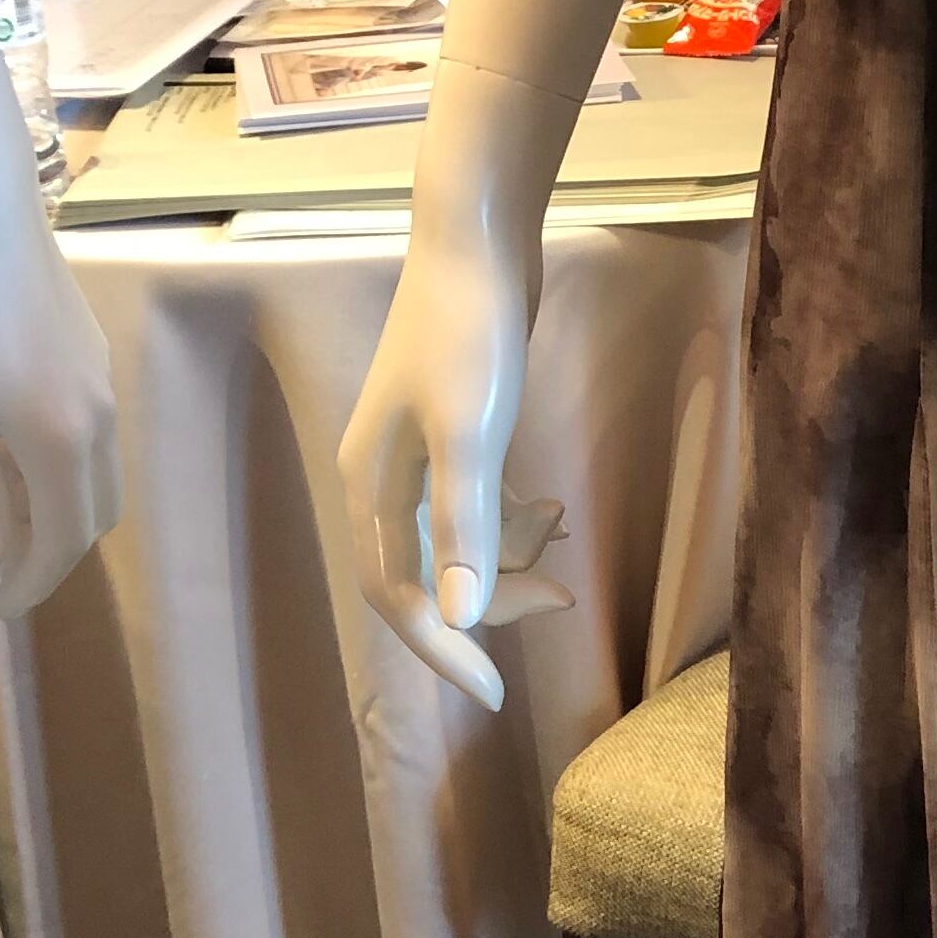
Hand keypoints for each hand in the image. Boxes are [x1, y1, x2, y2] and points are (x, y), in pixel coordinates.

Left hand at [0, 194, 119, 617]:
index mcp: (59, 444)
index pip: (62, 540)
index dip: (37, 582)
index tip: (7, 610)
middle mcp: (100, 427)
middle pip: (95, 518)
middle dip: (57, 556)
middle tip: (10, 572)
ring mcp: (108, 394)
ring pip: (102, 481)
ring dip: (66, 514)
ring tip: (14, 519)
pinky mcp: (100, 365)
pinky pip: (98, 443)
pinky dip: (70, 474)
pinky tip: (25, 456)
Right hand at [338, 234, 572, 710]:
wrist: (476, 241)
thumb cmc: (469, 335)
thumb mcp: (471, 436)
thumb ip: (464, 525)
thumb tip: (456, 617)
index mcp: (371, 487)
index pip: (397, 596)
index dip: (441, 651)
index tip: (492, 696)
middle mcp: (380, 478)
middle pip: (422, 577)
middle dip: (486, 607)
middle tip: (560, 610)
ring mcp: (413, 454)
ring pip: (452, 543)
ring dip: (507, 564)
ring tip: (565, 565)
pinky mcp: (450, 431)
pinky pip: (472, 506)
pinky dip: (511, 523)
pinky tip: (554, 516)